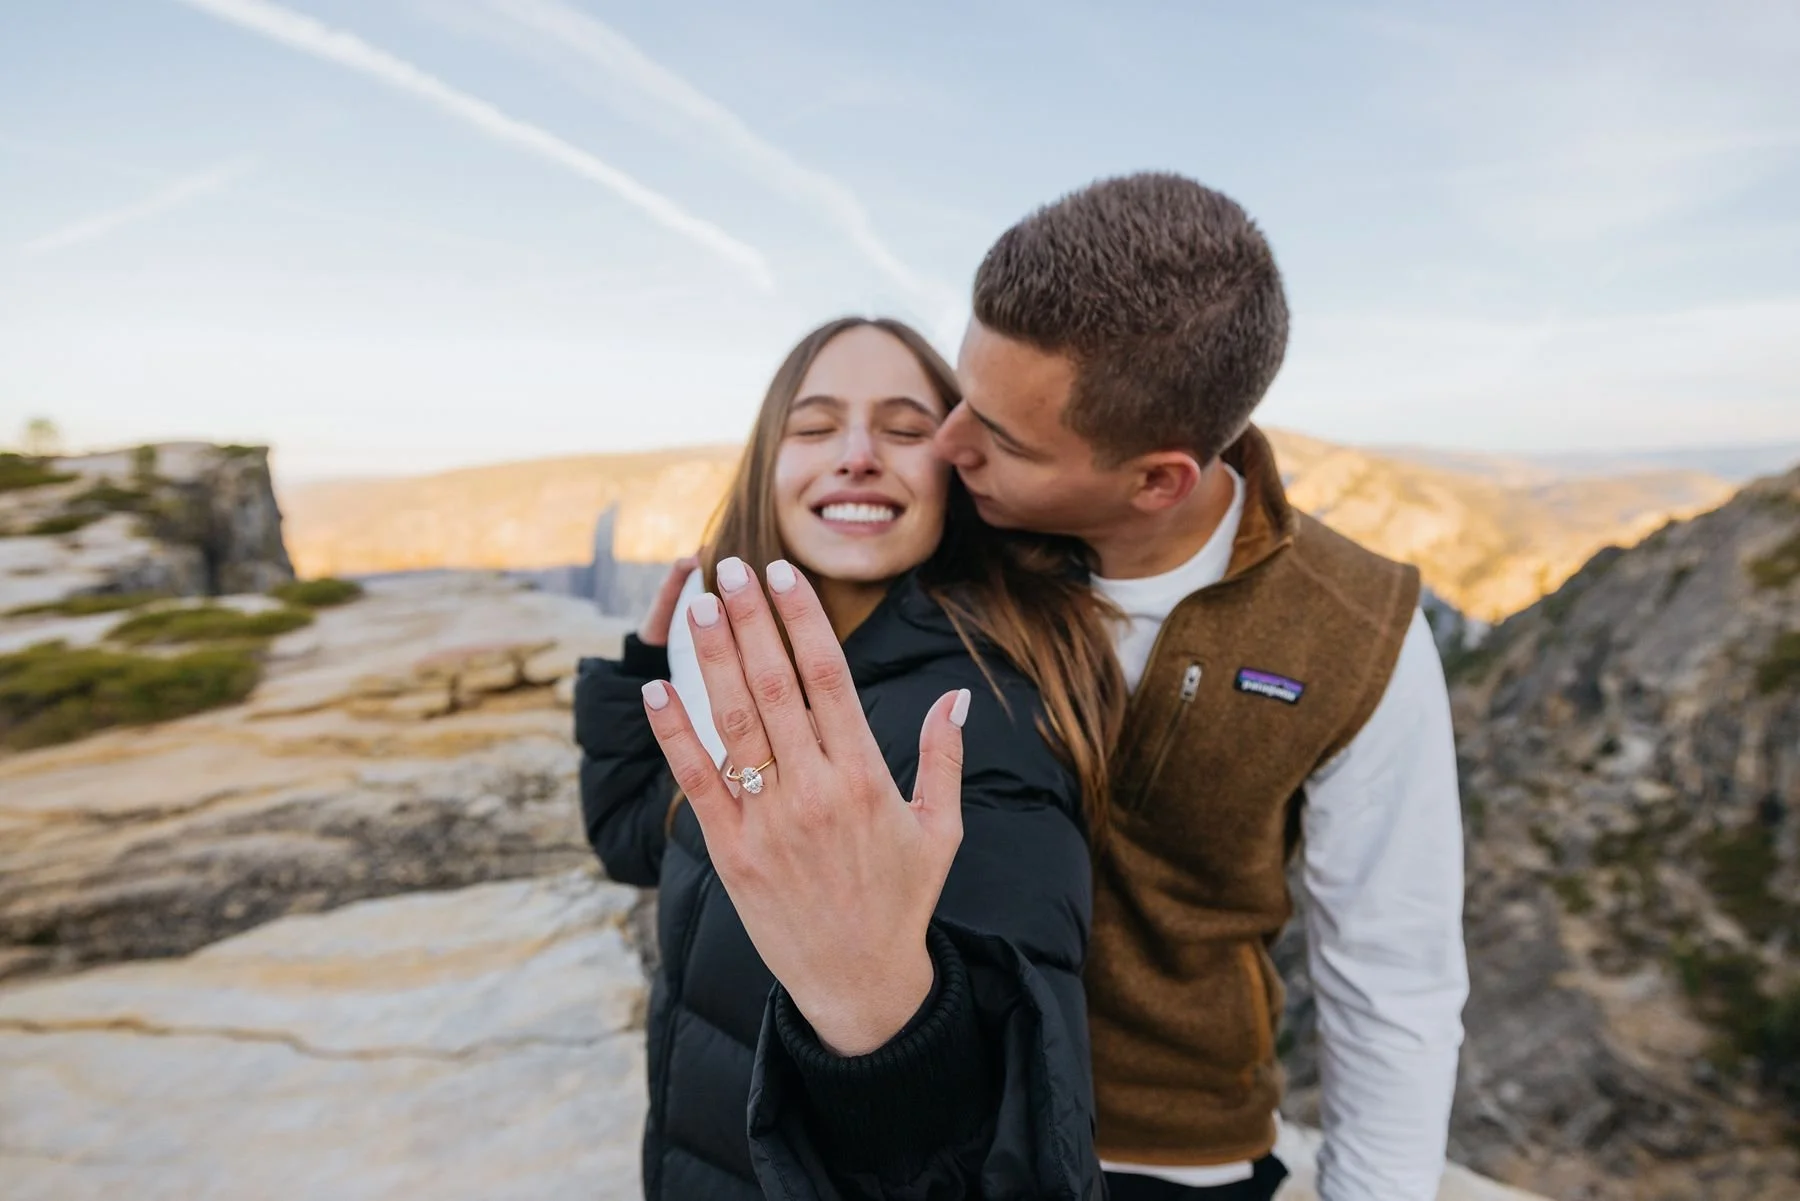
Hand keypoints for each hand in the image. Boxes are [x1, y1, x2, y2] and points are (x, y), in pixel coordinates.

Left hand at [638, 556, 968, 1055]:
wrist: (858, 982)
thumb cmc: (902, 899)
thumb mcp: (940, 829)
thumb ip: (944, 758)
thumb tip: (957, 698)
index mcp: (867, 777)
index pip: (828, 677)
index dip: (802, 619)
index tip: (782, 575)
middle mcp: (816, 790)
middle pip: (776, 685)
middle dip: (750, 621)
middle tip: (731, 568)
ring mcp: (770, 821)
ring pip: (735, 722)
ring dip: (712, 660)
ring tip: (699, 607)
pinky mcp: (732, 852)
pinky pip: (698, 782)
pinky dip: (675, 735)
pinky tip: (658, 691)